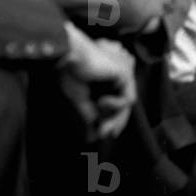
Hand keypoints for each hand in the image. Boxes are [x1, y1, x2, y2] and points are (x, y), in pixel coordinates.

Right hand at [59, 26, 136, 140]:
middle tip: (103, 135)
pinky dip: (114, 106)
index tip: (101, 135)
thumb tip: (94, 137)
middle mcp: (118, 75)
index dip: (111, 120)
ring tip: (101, 126)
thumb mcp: (81, 100)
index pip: (116, 103)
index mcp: (108, 79)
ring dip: (114, 119)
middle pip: (123, 105)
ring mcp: (123, 73)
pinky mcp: (125, 73)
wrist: (68, 58)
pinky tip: (101, 100)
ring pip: (126, 104)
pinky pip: (127, 99)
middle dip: (114, 123)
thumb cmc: (70, 73)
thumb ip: (91, 115)